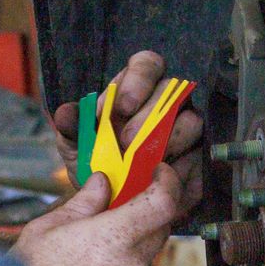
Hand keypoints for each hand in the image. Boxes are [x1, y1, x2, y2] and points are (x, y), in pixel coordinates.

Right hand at [12, 163, 185, 265]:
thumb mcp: (44, 232)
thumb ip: (82, 205)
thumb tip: (101, 184)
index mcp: (111, 240)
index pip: (161, 203)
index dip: (167, 183)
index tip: (161, 177)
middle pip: (158, 232)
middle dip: (142, 221)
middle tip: (116, 221)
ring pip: (147, 265)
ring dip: (130, 258)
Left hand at [50, 49, 203, 214]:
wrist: (111, 201)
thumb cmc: (97, 162)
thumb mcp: (78, 146)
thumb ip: (73, 128)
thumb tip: (64, 114)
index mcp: (137, 88)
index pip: (147, 64)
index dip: (139, 80)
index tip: (122, 106)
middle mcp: (167, 102)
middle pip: (173, 91)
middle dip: (150, 117)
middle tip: (127, 143)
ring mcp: (187, 129)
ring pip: (193, 122)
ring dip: (170, 141)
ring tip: (147, 164)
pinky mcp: (198, 158)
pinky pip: (200, 158)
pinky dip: (183, 170)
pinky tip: (163, 181)